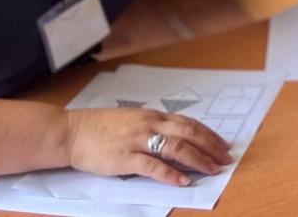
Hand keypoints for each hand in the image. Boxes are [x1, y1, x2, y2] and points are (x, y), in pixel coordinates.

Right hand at [64, 108, 234, 185]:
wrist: (71, 132)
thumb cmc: (99, 128)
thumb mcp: (131, 119)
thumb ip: (152, 125)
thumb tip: (174, 135)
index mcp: (151, 115)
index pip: (188, 122)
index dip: (208, 134)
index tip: (222, 144)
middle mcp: (148, 124)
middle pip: (188, 132)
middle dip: (211, 146)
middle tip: (226, 158)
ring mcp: (137, 140)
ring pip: (176, 147)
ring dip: (198, 159)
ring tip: (212, 169)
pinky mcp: (125, 158)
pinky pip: (153, 166)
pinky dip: (171, 174)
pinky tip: (183, 181)